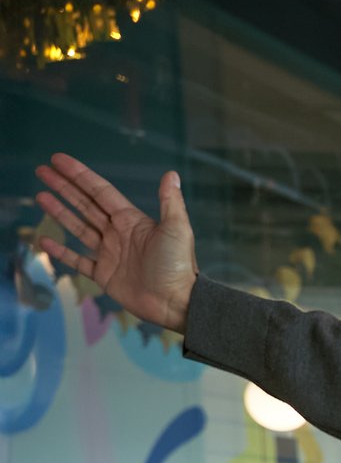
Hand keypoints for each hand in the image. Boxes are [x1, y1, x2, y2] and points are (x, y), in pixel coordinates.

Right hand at [33, 154, 197, 330]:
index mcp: (132, 220)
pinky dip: (61, 251)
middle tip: (42, 171)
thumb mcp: (177, 229)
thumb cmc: (178, 265)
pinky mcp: (104, 275)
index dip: (79, 175)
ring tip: (40, 196)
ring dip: (59, 212)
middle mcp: (118, 234)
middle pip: (85, 205)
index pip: (100, 191)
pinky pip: (77, 260)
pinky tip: (43, 240)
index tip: (58, 160)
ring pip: (78, 228)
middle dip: (64, 188)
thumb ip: (170, 201)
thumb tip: (171, 173)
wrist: (176, 302)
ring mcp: (109, 254)